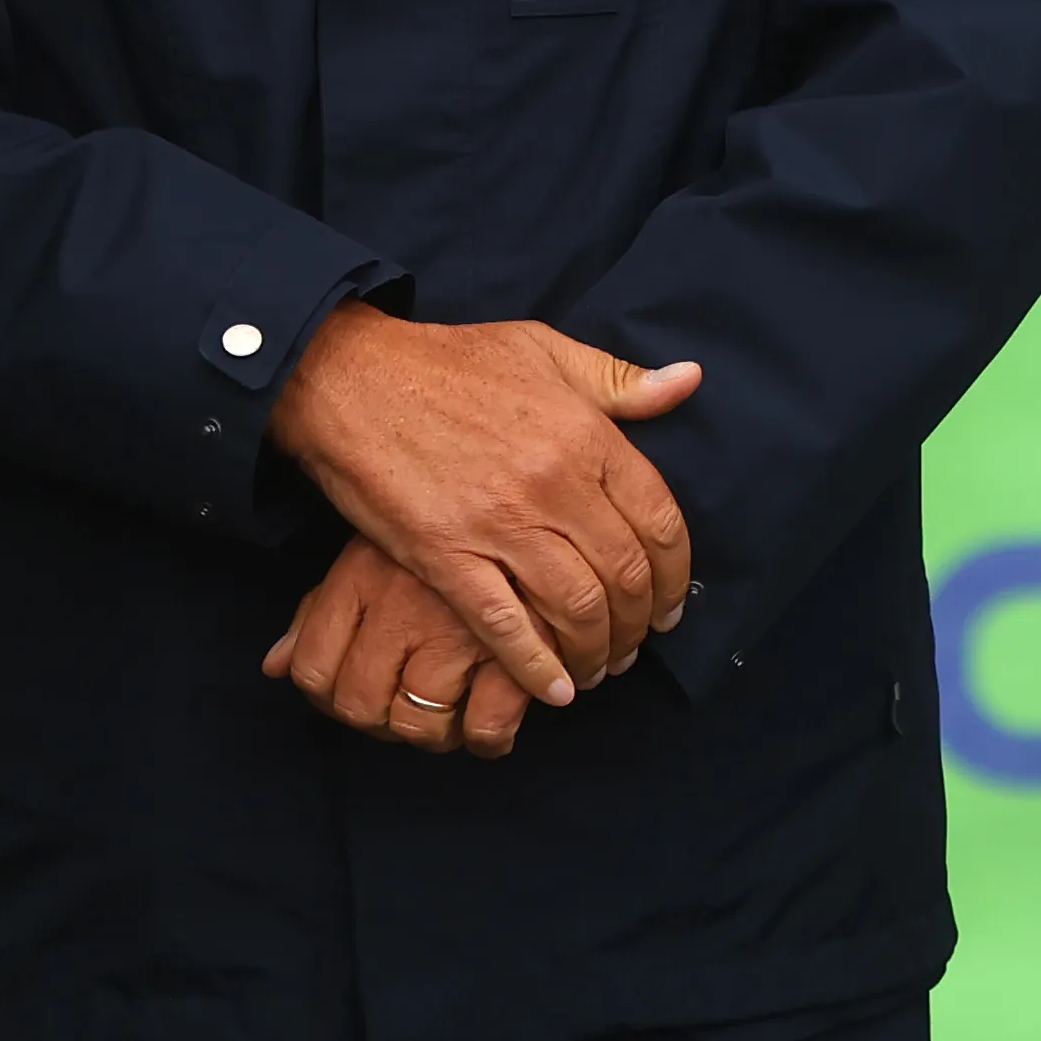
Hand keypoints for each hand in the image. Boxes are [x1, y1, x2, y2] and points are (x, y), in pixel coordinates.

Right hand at [266, 307, 705, 711]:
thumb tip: (688, 382)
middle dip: (639, 623)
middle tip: (636, 646)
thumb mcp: (545, 349)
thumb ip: (620, 380)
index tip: (671, 603)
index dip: (676, 574)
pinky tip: (554, 691)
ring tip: (600, 668)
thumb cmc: (451, 362)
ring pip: (576, 607)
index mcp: (585, 434)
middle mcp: (553, 483)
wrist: (352, 378)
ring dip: (598, 651)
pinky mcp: (446, 556)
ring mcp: (499, 524)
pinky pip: (506, 626)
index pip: (660, 519)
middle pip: (624, 573)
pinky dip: (536, 668)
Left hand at [266, 535, 519, 756]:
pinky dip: (488, 738)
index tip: (356, 696)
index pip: (313, 670)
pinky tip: (493, 726)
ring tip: (451, 716)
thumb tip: (275, 666)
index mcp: (360, 577)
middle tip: (406, 709)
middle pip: (360, 707)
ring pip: (418, 725)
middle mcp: (400, 609)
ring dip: (431, 733)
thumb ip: (319, 609)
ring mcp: (457, 634)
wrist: (533, 489)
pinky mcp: (514, 650)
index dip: (328, 698)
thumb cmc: (450, 520)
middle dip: (379, 721)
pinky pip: (485, 727)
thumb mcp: (374, 545)